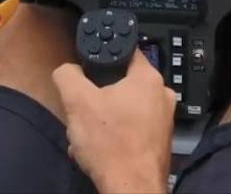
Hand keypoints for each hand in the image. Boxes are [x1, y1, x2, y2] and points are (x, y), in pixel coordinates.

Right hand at [53, 52, 174, 193]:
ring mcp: (163, 120)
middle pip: (121, 83)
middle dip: (98, 96)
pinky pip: (131, 128)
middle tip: (85, 110)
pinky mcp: (158, 141)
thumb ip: (68, 75)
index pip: (125, 51)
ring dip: (102, 119)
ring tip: (88, 135)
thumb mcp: (77, 101)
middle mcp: (162, 95)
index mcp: (148, 77)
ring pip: (124, 108)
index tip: (89, 68)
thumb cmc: (110, 144)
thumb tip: (67, 69)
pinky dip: (114, 135)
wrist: (131, 189)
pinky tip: (99, 149)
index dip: (103, 57)